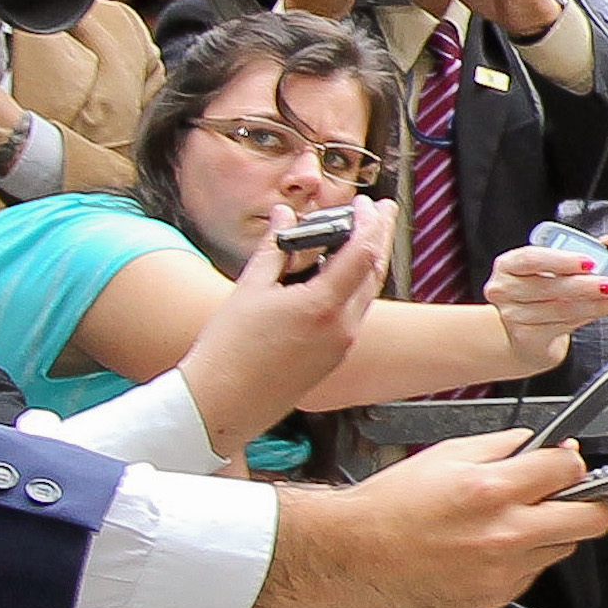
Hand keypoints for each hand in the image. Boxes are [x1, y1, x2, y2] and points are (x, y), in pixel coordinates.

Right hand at [179, 198, 395, 458]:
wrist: (224, 404)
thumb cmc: (229, 351)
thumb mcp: (249, 289)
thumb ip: (273, 247)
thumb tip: (283, 217)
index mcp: (322, 306)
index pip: (362, 253)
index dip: (369, 222)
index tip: (367, 204)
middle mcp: (341, 328)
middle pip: (374, 272)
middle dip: (380, 236)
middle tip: (384, 210)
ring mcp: (340, 346)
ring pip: (367, 295)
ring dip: (370, 262)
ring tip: (366, 236)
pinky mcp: (333, 359)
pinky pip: (354, 315)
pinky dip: (355, 288)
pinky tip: (343, 276)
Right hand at [258, 430, 607, 607]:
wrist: (349, 557)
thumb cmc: (387, 507)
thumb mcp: (445, 454)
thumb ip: (503, 446)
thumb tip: (543, 444)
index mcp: (491, 492)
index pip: (569, 469)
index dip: (572, 460)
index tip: (568, 461)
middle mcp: (502, 536)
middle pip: (592, 519)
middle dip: (589, 501)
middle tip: (570, 494)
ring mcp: (500, 574)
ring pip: (562, 549)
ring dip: (549, 531)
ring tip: (510, 521)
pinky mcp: (491, 600)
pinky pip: (529, 575)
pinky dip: (520, 560)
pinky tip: (485, 549)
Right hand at [483, 237, 607, 365]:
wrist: (527, 333)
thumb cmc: (544, 292)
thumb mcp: (564, 266)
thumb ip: (594, 249)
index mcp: (510, 265)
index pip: (532, 258)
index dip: (562, 260)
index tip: (590, 261)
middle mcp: (505, 290)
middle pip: (550, 286)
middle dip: (587, 285)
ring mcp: (513, 317)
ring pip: (561, 309)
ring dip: (595, 304)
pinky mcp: (527, 338)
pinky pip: (563, 326)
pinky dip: (589, 317)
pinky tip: (606, 310)